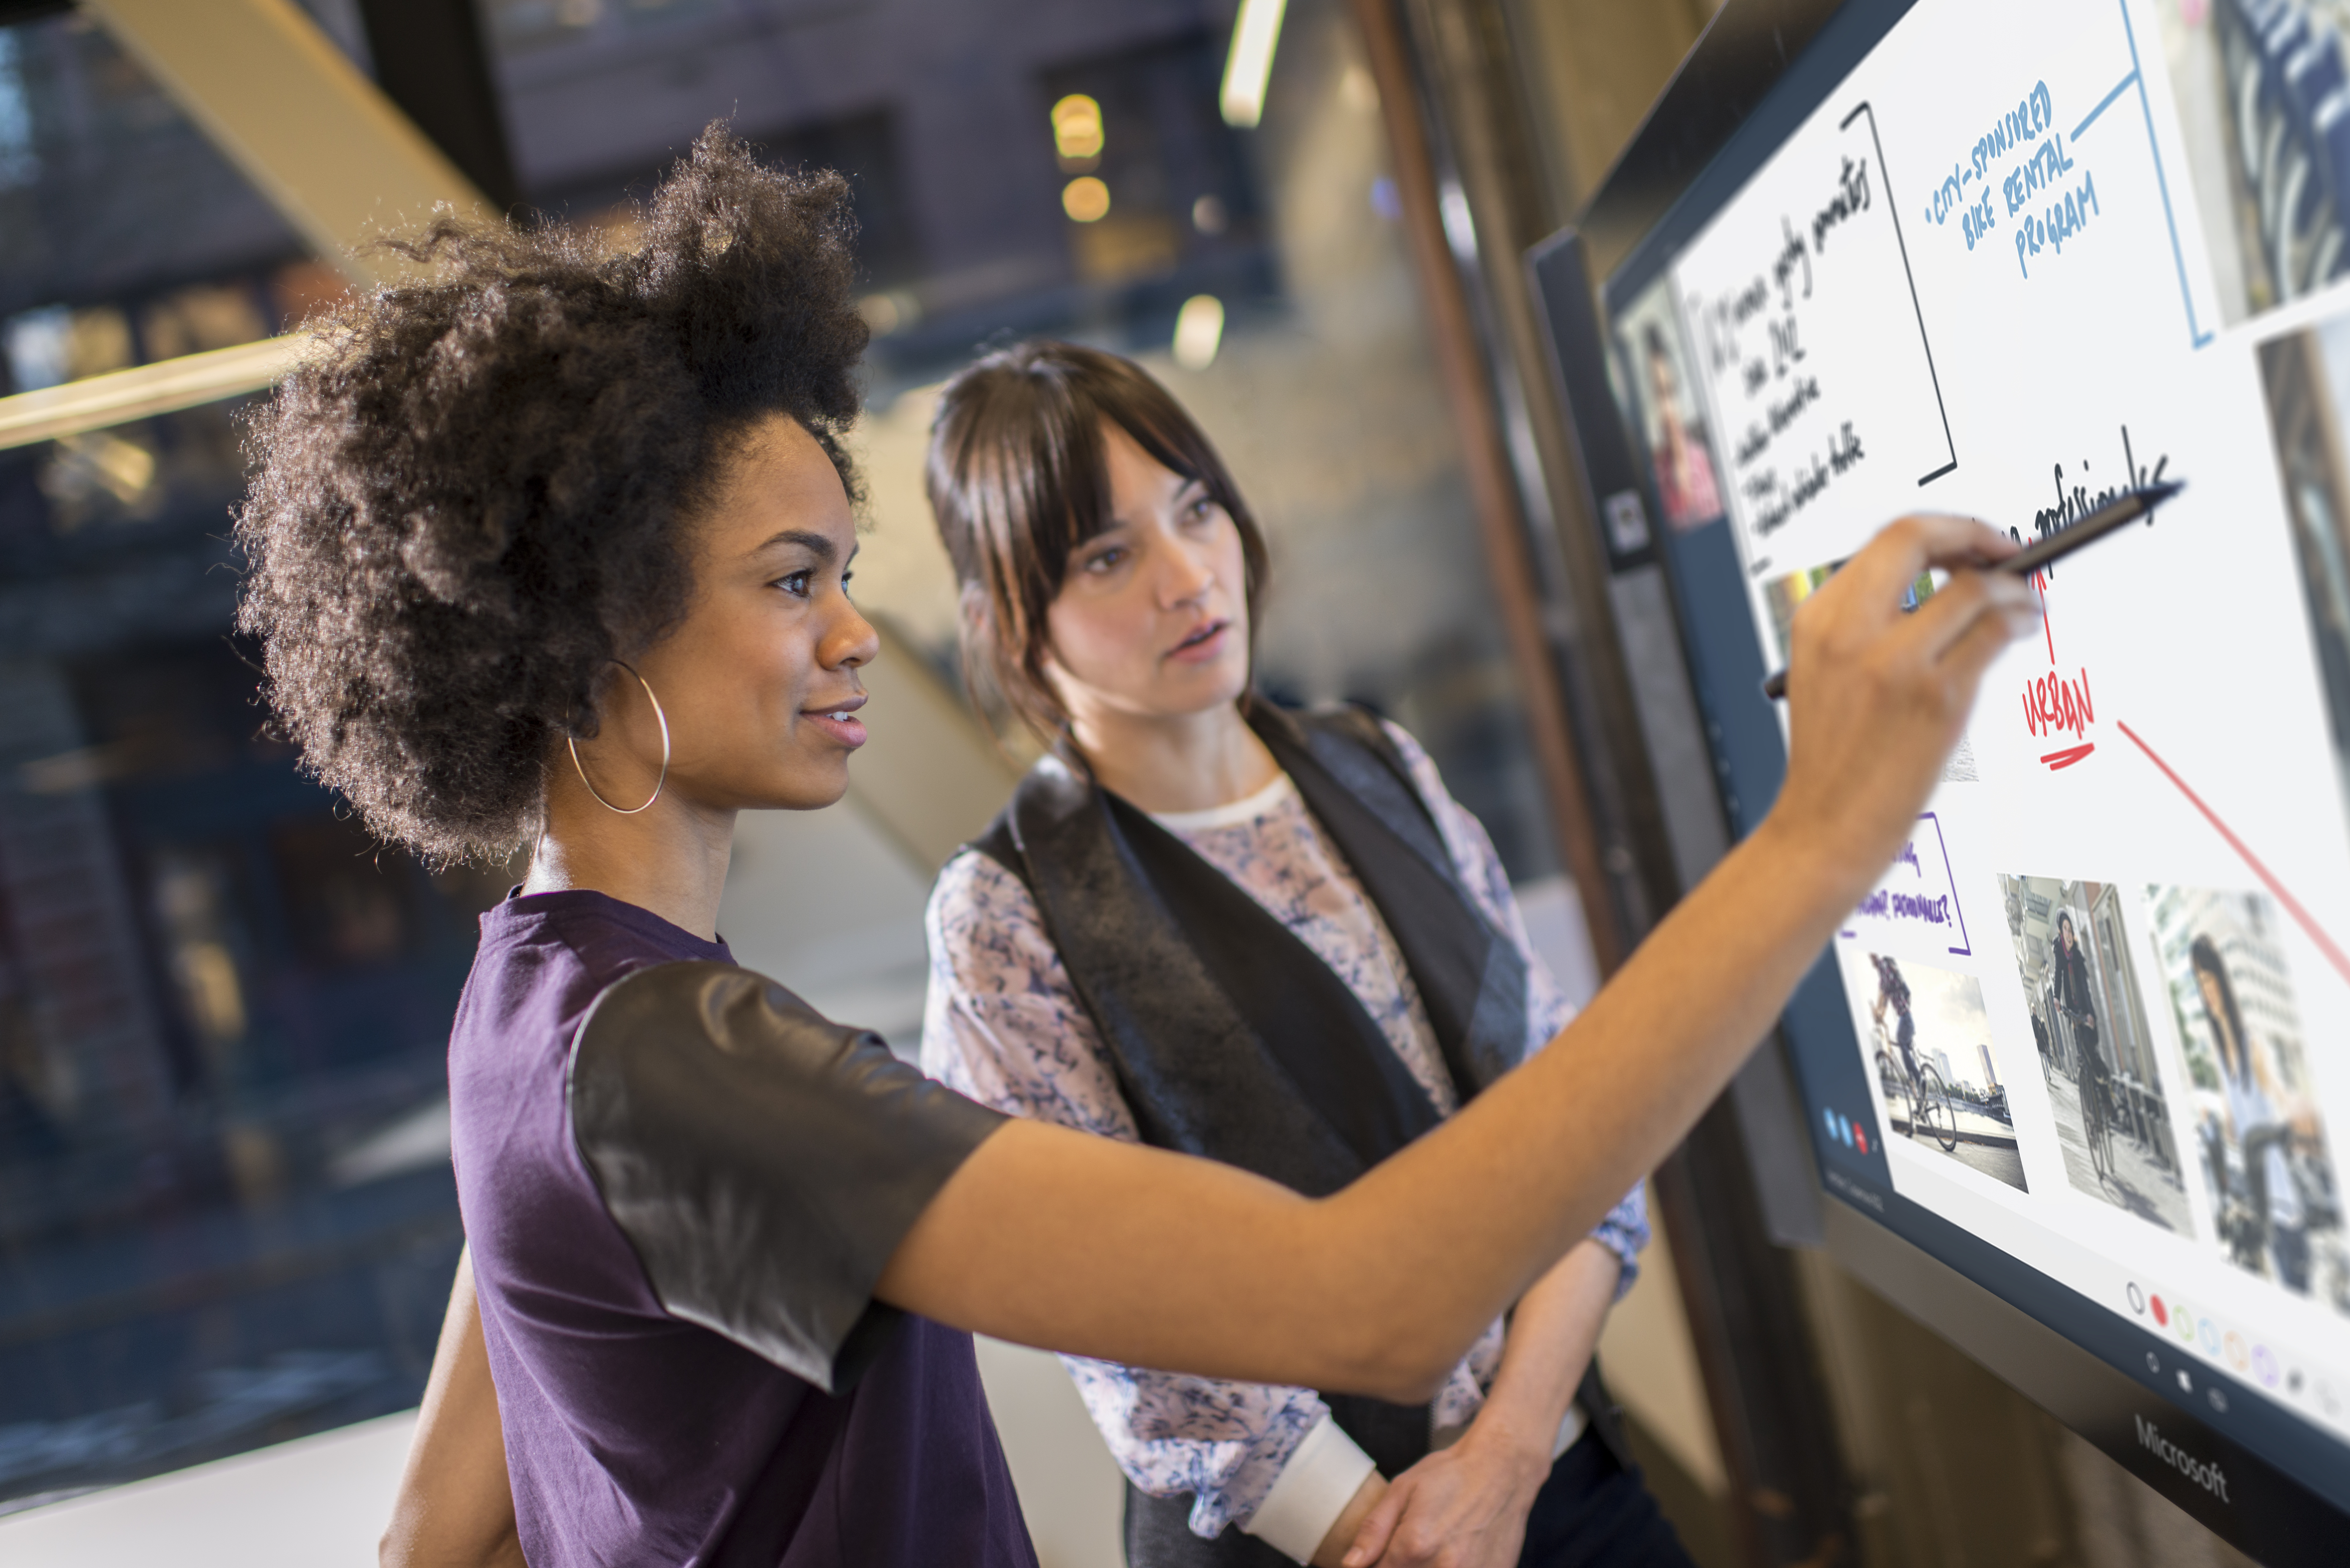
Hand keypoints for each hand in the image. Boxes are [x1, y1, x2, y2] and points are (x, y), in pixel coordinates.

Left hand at [1338, 1426, 1548, 1567]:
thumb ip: (1373, 1530)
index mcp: (1416, 1546)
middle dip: (1400, 1566)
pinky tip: (1454, 1551)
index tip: (1381, 1555)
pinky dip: (1452, 1567)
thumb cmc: (1451, 1475)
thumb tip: (1350, 1564)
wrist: (1504, 1470)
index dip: (1374, 1565)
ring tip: (1432, 1546)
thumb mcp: (1403, 1490)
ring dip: (1423, 1567)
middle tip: (1407, 1548)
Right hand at [1770, 514, 2033, 897]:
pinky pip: (1994, 633)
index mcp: (1817, 620)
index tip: (1973, 542)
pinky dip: (2021, 621)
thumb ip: (1866, 623)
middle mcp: (1849, 631)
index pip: (1888, 540)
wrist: (1823, 827)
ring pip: (1973, 588)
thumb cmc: (1833, 758)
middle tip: (2007, 553)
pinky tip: (2024, 629)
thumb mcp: (1825, 673)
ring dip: (2015, 587)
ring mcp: (1893, 663)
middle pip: (1922, 540)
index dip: (1944, 529)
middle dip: (1978, 535)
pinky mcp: (1936, 697)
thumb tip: (1940, 581)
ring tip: (2028, 602)